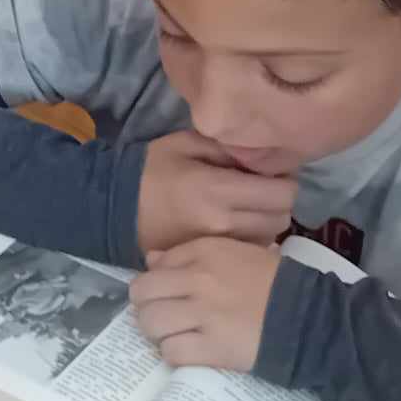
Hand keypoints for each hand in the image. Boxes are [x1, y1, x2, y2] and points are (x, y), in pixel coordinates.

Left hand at [130, 237, 280, 371]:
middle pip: (142, 294)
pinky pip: (172, 351)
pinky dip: (175, 354)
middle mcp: (197, 280)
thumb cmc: (274, 283)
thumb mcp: (234, 253)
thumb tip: (151, 260)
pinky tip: (189, 351)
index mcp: (202, 252)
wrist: (311, 317)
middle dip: (148, 307)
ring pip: (151, 323)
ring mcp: (204, 314)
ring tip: (176, 335)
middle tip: (163, 318)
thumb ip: (190, 254)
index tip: (164, 297)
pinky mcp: (214, 347)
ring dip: (158, 333)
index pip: (153, 268)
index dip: (154, 285)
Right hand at [136, 130, 297, 256]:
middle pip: (281, 217)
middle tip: (262, 189)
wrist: (116, 207)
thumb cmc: (150, 169)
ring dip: (267, 220)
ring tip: (249, 206)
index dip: (285, 180)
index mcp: (218, 189)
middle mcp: (224, 221)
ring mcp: (219, 244)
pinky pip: (250, 247)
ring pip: (270, 235)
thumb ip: (227, 148)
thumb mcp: (186, 144)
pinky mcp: (212, 256)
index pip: (282, 193)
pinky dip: (252, 235)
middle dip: (278, 201)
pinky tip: (235, 223)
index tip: (271, 172)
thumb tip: (263, 157)